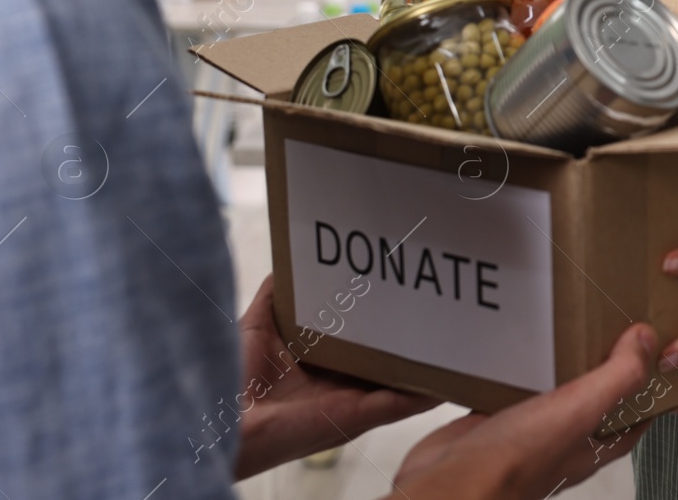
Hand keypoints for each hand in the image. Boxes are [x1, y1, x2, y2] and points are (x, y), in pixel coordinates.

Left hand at [234, 276, 439, 479]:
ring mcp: (353, 401)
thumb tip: (292, 258)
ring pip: (403, 381)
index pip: (363, 338)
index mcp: (323, 365)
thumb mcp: (258, 324)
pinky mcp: (357, 416)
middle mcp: (342, 384)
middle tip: (440, 305)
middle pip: (389, 359)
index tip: (404, 288)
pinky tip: (449, 378)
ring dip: (429, 365)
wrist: (220, 419)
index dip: (383, 316)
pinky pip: (402, 405)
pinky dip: (427, 393)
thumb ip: (277, 293)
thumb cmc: (232, 379)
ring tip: (456, 338)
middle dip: (413, 337)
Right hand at [386, 322, 658, 499]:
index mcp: (593, 443)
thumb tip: (646, 341)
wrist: (449, 484)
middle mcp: (563, 440)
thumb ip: (617, 377)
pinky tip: (512, 347)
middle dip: (603, 366)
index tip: (655, 351)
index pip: (635, 416)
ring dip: (559, 364)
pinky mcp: (494, 422)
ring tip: (564, 326)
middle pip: (595, 400)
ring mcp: (527, 432)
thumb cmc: (512, 464)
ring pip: (553, 392)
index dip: (649, 387)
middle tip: (609, 327)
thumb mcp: (578, 410)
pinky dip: (515, 368)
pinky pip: (511, 389)